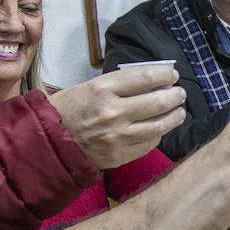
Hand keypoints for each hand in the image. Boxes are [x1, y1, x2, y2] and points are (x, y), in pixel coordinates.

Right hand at [49, 67, 185, 168]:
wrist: (49, 140)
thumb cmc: (70, 109)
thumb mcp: (90, 86)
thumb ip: (120, 83)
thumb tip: (153, 79)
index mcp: (102, 89)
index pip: (145, 77)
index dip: (164, 74)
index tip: (172, 74)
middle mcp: (112, 113)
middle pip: (158, 101)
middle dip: (175, 95)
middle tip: (179, 93)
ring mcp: (117, 136)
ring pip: (159, 125)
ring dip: (175, 116)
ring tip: (179, 111)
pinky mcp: (119, 155)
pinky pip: (149, 143)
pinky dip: (159, 134)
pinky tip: (160, 128)